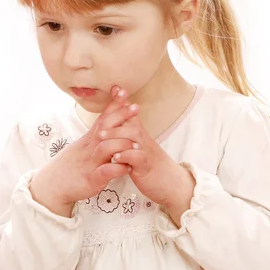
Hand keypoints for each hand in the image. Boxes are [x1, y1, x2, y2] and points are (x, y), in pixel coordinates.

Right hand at [30, 85, 139, 210]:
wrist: (52, 187)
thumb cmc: (70, 167)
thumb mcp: (81, 148)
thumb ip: (95, 136)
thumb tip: (108, 124)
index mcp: (88, 140)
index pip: (102, 118)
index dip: (113, 105)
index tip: (124, 91)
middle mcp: (88, 148)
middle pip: (105, 128)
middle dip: (121, 116)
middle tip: (136, 107)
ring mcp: (89, 164)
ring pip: (105, 148)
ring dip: (122, 144)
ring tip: (137, 145)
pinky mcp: (91, 180)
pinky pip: (104, 172)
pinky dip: (116, 169)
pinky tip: (127, 168)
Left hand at [98, 90, 195, 210]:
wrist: (170, 182)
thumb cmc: (149, 163)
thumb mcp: (138, 146)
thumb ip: (129, 133)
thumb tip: (119, 120)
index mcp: (139, 134)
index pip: (131, 114)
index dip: (123, 101)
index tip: (115, 87)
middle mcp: (143, 139)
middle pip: (131, 122)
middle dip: (116, 117)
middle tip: (99, 119)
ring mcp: (146, 152)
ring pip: (133, 137)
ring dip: (117, 135)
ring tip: (102, 137)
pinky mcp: (146, 167)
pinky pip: (138, 158)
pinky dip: (126, 156)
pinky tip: (116, 157)